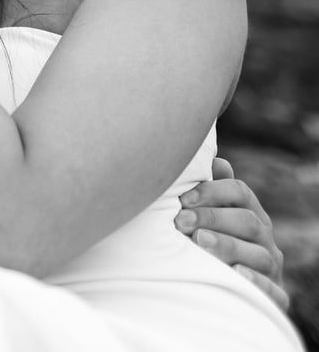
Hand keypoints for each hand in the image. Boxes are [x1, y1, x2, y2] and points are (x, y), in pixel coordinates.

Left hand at [174, 157, 287, 311]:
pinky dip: (256, 281)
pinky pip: (273, 290)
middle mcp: (265, 237)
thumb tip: (214, 160)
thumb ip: (212, 190)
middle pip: (247, 221)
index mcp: (251, 213)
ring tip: (199, 241)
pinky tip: (236, 273)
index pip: (239, 192)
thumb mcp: (213, 215)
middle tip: (181, 222)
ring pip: (258, 254)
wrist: (230, 290)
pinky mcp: (276, 297)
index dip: (212, 190)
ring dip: (228, 245)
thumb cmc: (215, 242)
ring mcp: (272, 268)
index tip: (182, 199)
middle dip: (212, 218)